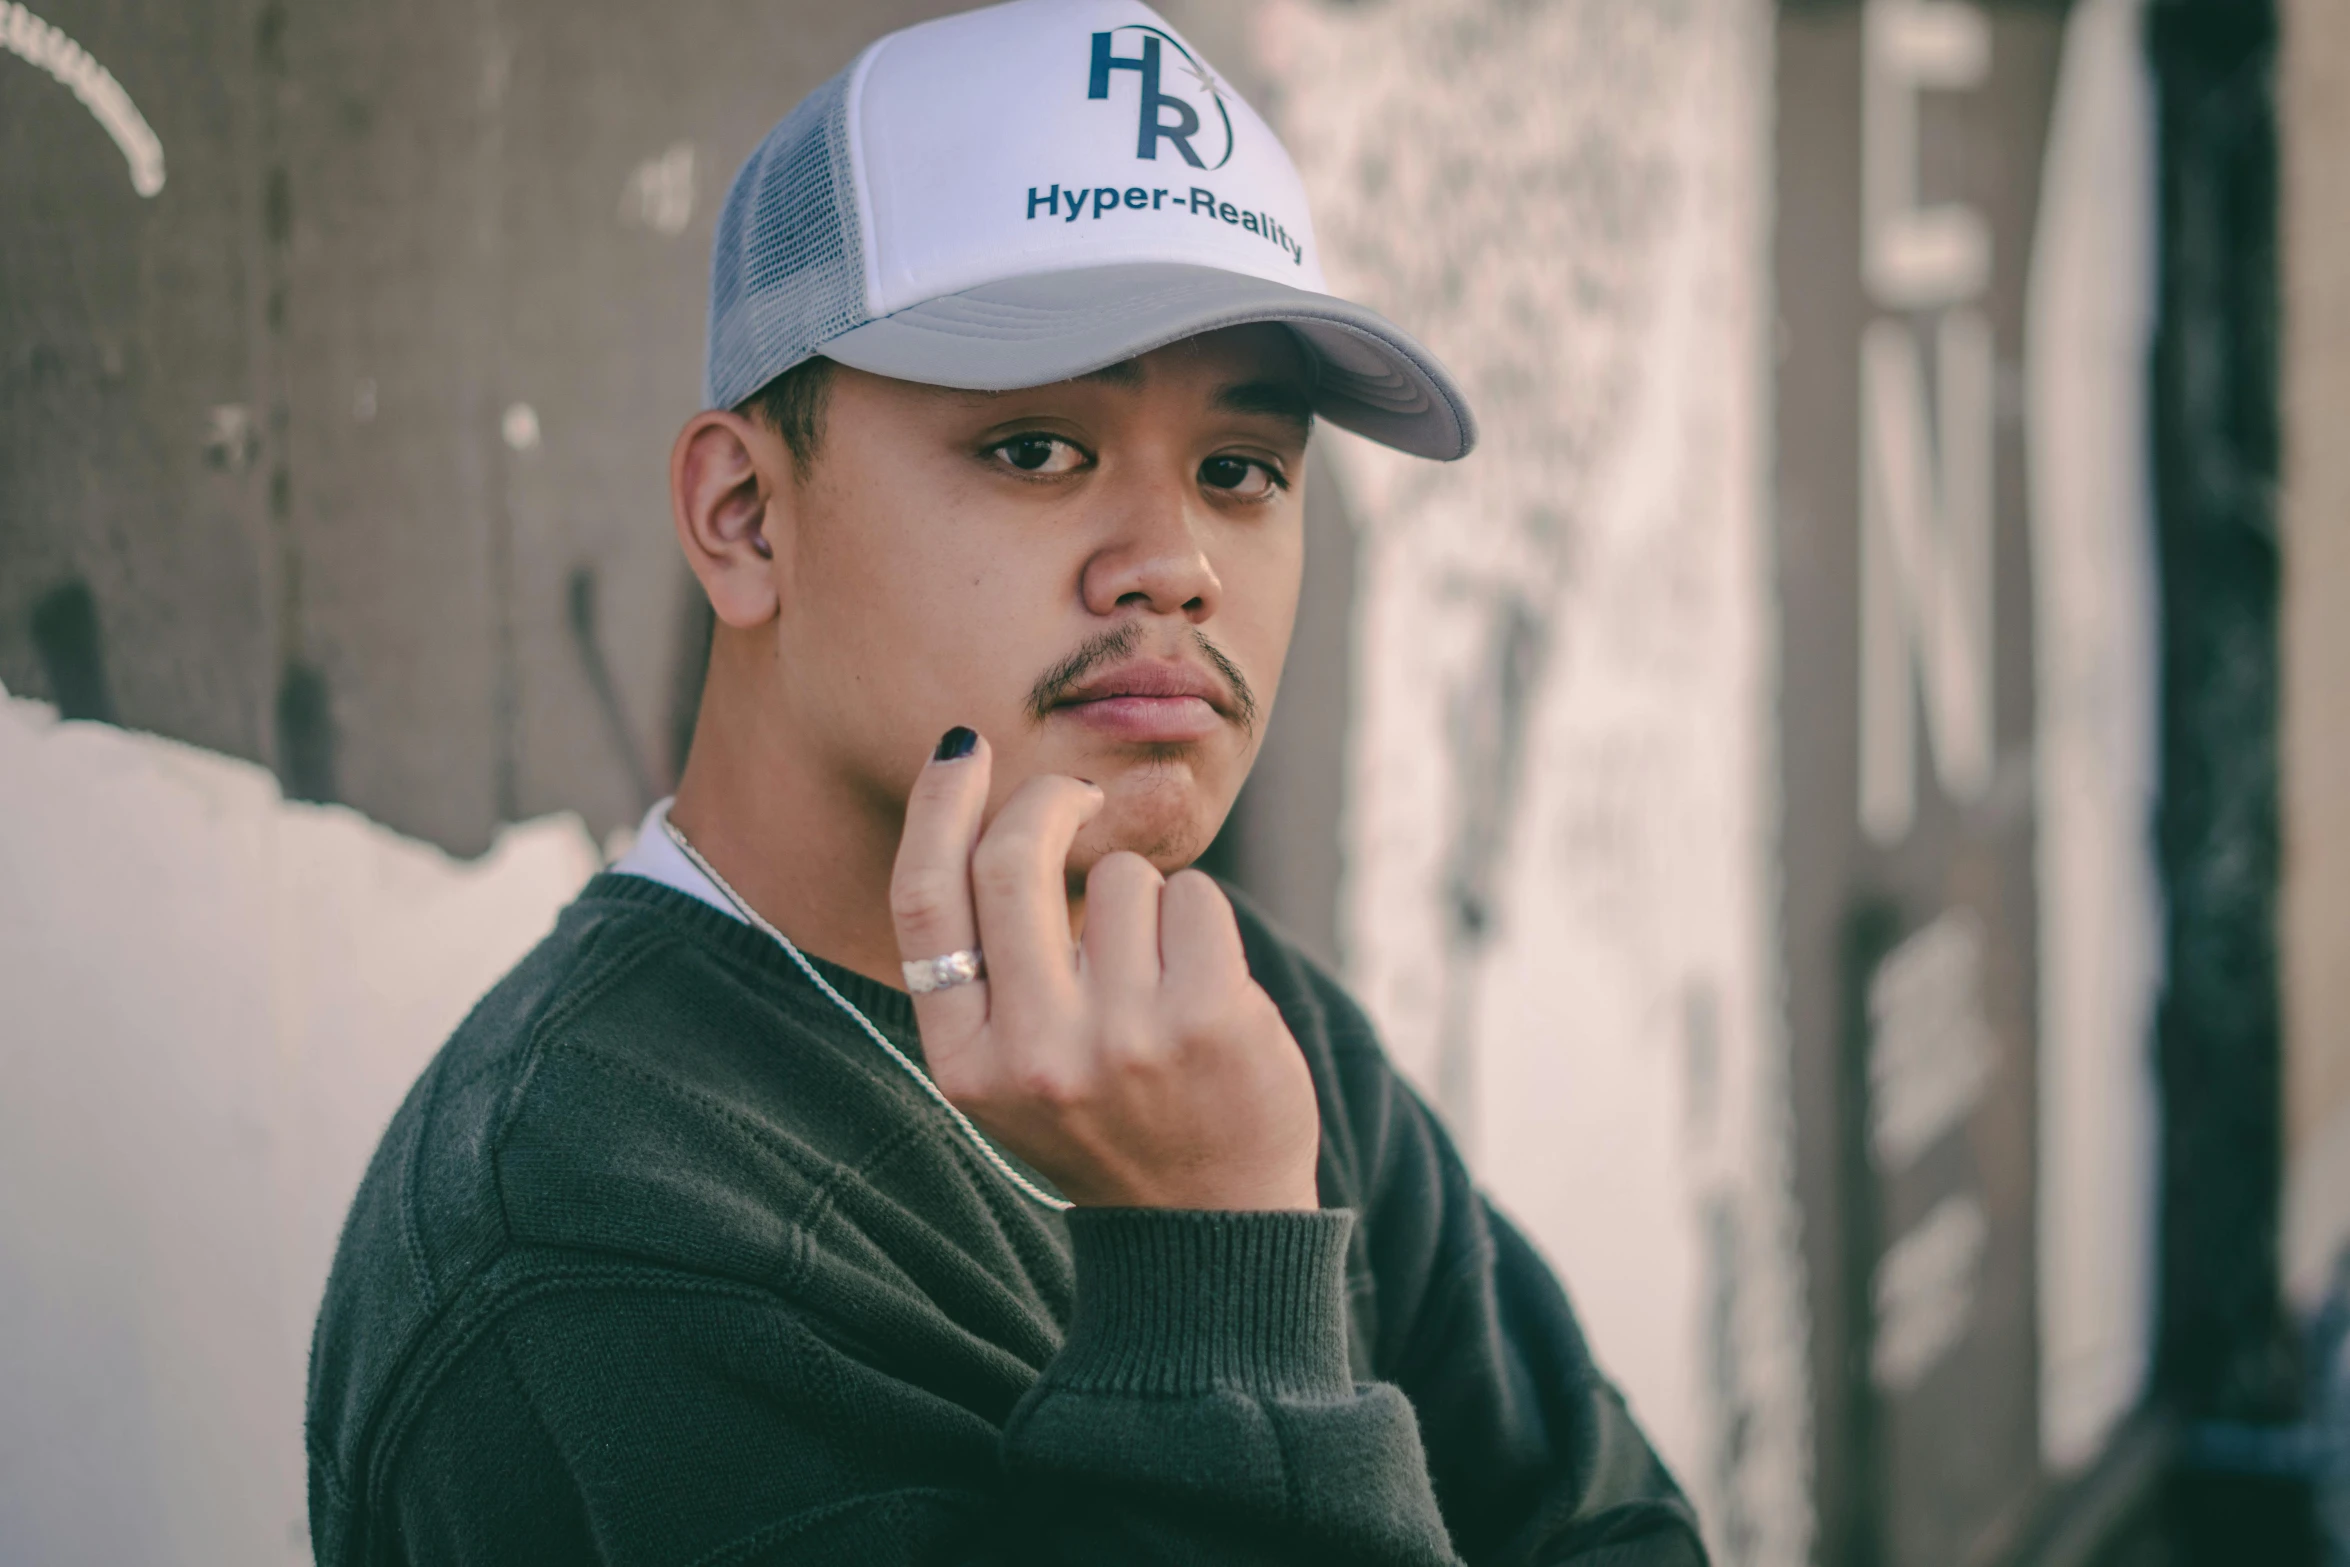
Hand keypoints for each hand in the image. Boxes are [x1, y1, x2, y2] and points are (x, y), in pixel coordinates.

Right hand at [888, 730, 1322, 1210]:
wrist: (1210, 1228)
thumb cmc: (1108, 1120)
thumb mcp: (1013, 1068)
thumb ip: (994, 964)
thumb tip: (994, 809)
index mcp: (966, 1062)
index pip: (925, 902)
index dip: (937, 807)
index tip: (960, 748)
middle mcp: (1033, 1053)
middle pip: (1014, 858)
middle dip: (1049, 800)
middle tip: (1077, 795)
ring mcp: (1122, 1037)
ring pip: (1123, 876)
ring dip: (1147, 898)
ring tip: (1158, 978)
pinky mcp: (1206, 1018)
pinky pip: (1194, 896)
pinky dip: (1201, 920)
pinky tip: (1205, 984)